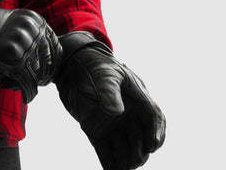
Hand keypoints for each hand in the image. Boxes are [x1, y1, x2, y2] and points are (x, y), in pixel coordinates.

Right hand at [0, 2, 61, 102]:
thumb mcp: (15, 26)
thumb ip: (33, 39)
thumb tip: (51, 66)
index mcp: (35, 19)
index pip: (55, 48)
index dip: (51, 65)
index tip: (44, 75)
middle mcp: (32, 29)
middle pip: (48, 62)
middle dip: (42, 76)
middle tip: (32, 83)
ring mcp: (23, 43)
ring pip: (39, 74)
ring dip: (32, 84)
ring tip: (20, 86)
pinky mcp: (13, 58)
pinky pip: (28, 83)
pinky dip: (28, 93)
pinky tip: (25, 96)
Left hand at [55, 32, 165, 169]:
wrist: (70, 65)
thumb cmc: (93, 64)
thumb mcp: (103, 73)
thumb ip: (108, 91)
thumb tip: (116, 112)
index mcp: (136, 96)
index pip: (153, 116)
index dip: (155, 132)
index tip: (152, 146)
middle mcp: (128, 114)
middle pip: (142, 138)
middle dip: (140, 152)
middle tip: (134, 162)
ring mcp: (113, 125)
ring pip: (126, 148)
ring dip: (126, 161)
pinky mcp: (97, 132)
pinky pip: (107, 152)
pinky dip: (109, 164)